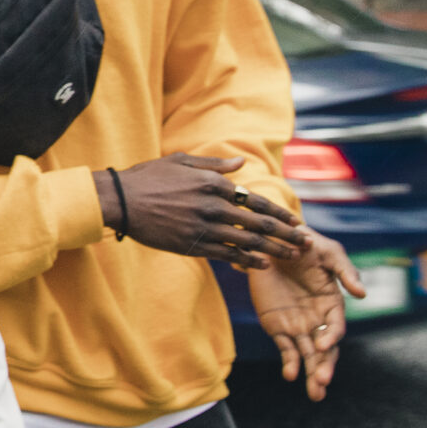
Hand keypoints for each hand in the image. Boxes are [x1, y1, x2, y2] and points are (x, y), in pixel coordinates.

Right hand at [102, 154, 307, 269]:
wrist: (121, 201)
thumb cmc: (149, 177)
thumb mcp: (182, 161)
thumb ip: (215, 164)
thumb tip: (241, 164)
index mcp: (212, 183)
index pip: (255, 201)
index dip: (279, 212)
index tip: (296, 221)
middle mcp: (213, 206)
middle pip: (259, 224)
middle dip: (286, 235)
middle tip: (305, 242)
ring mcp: (203, 228)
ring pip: (247, 242)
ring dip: (273, 251)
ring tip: (291, 257)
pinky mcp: (192, 245)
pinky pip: (226, 256)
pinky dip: (247, 262)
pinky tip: (262, 266)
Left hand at [245, 229, 361, 400]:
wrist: (272, 241)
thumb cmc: (306, 244)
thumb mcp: (328, 252)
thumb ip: (345, 271)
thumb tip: (362, 295)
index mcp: (332, 303)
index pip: (335, 326)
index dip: (331, 336)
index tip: (323, 345)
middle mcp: (317, 319)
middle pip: (324, 348)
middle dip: (324, 366)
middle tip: (321, 384)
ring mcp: (298, 325)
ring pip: (307, 354)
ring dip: (311, 372)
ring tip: (315, 392)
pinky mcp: (277, 326)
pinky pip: (285, 348)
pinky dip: (289, 362)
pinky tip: (290, 375)